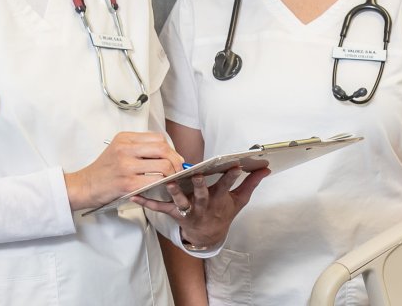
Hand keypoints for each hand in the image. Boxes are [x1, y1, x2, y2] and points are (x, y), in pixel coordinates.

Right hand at [65, 132, 184, 210]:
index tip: (173, 158)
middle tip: (177, 170)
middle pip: (163, 149)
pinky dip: (163, 184)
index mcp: (125, 139)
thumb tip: (168, 153)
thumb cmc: (104, 170)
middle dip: (175, 160)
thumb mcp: (119, 150)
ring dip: (172, 174)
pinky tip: (161, 187)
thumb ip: (140, 147)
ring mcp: (126, 166)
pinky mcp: (128, 183)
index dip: (171, 149)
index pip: (158, 138)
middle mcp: (125, 149)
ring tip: (170, 179)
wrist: (84, 186)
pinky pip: (155, 181)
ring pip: (163, 166)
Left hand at [133, 167, 269, 248]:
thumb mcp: (239, 200)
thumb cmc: (223, 212)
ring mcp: (189, 210)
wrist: (208, 235)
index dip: (232, 176)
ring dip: (174, 192)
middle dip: (200, 185)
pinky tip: (135, 196)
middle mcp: (204, 205)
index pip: (227, 186)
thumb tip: (266, 168)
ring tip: (167, 182)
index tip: (236, 165)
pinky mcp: (175, 214)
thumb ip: (251, 183)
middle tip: (197, 175)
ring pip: (181, 201)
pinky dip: (147, 203)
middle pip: (202, 194)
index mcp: (220, 199)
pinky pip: (160, 208)